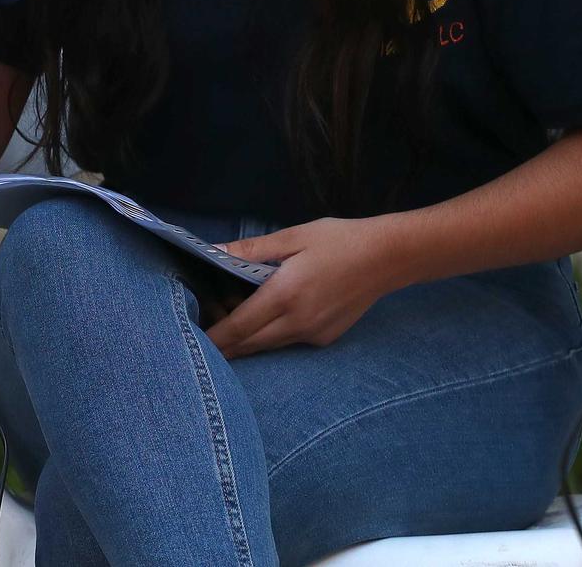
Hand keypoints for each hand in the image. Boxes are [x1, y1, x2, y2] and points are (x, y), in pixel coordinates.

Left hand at [206, 217, 404, 357]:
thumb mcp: (292, 236)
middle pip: (250, 344)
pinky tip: (265, 320)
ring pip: (269, 345)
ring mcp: (313, 334)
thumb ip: (251, 249)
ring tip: (226, 328)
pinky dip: (270, 336)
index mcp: (285, 295)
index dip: (214, 337)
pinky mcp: (325, 338)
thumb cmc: (338, 240)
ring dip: (246, 341)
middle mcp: (298, 322)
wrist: (388, 257)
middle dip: (225, 344)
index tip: (192, 340)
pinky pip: (289, 342)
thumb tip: (214, 251)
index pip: (239, 327)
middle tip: (203, 333)